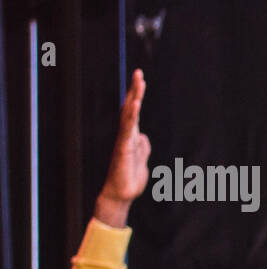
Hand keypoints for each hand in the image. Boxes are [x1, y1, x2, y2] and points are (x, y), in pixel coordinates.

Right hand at [95, 70, 149, 223]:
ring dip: (134, 97)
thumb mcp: (141, 160)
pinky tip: (134, 104)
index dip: (136, 96)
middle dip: (135, 90)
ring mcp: (124, 140)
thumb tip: (144, 138)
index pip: (134, 112)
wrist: (121, 195)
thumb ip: (143, 148)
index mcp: (132, 136)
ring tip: (139, 81)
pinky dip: (131, 115)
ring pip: (128, 114)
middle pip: (130, 108)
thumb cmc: (130, 179)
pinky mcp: (124, 148)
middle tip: (139, 72)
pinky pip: (127, 129)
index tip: (140, 79)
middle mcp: (127, 135)